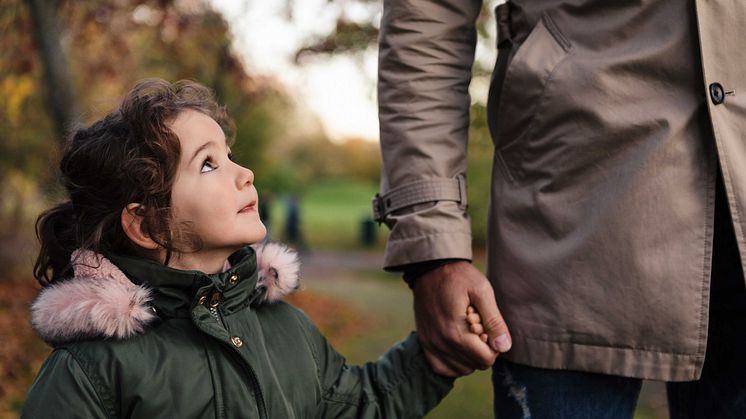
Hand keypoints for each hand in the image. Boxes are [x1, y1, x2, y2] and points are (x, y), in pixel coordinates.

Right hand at [413, 261, 510, 376]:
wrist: (430, 268)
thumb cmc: (459, 277)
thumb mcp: (482, 291)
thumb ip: (494, 321)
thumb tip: (504, 347)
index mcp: (456, 332)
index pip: (485, 359)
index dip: (494, 346)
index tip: (488, 328)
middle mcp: (440, 342)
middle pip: (474, 365)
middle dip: (481, 350)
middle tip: (478, 328)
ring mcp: (430, 343)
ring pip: (460, 369)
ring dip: (469, 356)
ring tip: (468, 334)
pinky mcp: (424, 341)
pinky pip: (441, 367)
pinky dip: (453, 362)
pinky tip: (458, 346)